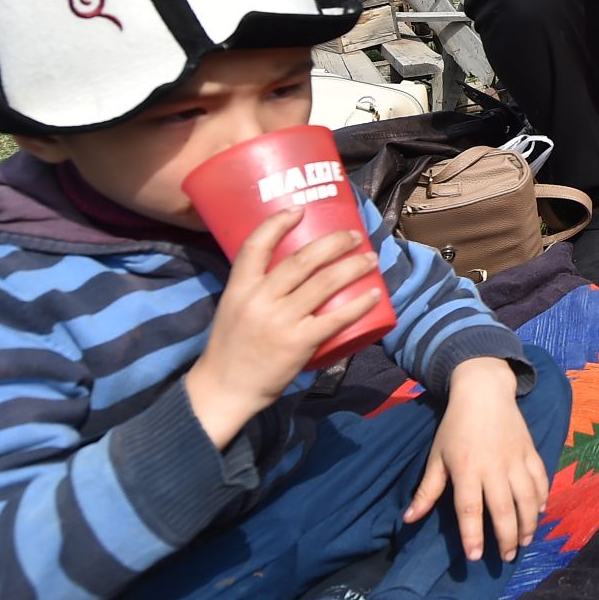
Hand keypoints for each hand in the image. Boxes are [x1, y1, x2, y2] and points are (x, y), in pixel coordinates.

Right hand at [184, 209, 378, 448]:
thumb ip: (256, 289)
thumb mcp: (233, 308)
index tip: (299, 210)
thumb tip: (291, 269)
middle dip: (333, 243)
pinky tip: (374, 294)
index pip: (256, 245)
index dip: (278, 223)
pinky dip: (359, 304)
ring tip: (369, 258)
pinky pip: (336, 318)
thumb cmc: (231, 348)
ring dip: (352, 266)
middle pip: (302, 259)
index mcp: (239, 288)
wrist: (224, 389)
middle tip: (353, 236)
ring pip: (325, 283)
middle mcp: (260, 300)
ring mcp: (281, 321)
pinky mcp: (299, 343)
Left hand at [404, 358, 549, 562]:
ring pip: (528, 499)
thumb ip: (427, 490)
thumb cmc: (456, 426)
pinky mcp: (531, 452)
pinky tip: (540, 512)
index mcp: (467, 470)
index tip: (475, 557)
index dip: (473, 536)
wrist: (484, 391)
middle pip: (504, 510)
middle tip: (507, 558)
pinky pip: (541, 479)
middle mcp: (494, 468)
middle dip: (506, 538)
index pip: (470, 510)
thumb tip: (409, 520)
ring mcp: (516, 459)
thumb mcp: (437, 456)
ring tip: (525, 542)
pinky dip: (543, 498)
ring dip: (528, 524)